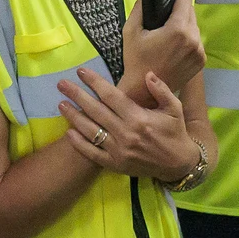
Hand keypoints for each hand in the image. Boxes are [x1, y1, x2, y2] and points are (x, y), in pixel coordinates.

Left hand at [60, 68, 194, 181]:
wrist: (177, 165)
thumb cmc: (175, 132)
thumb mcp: (174, 108)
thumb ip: (161, 90)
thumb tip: (147, 74)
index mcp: (139, 117)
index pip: (111, 96)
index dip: (94, 82)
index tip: (81, 72)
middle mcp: (126, 133)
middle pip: (95, 110)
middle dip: (77, 95)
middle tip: (61, 84)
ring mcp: (118, 150)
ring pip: (90, 130)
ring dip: (73, 116)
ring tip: (61, 104)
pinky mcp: (115, 164)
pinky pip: (92, 153)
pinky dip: (79, 143)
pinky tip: (68, 132)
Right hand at [119, 0, 204, 102]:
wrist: (144, 90)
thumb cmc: (135, 59)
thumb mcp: (130, 30)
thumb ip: (140, 8)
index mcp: (178, 29)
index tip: (166, 1)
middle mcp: (194, 39)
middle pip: (191, 12)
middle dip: (179, 11)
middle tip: (164, 19)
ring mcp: (199, 51)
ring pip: (194, 27)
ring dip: (184, 25)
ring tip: (168, 35)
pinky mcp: (201, 61)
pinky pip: (197, 41)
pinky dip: (188, 40)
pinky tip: (174, 48)